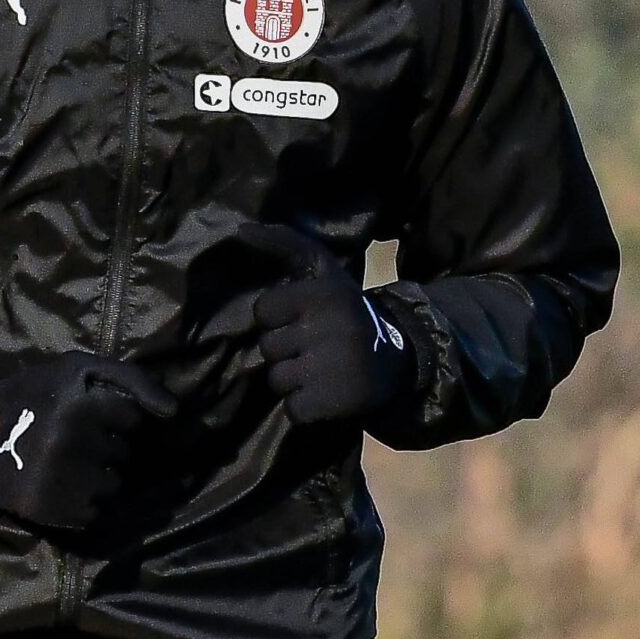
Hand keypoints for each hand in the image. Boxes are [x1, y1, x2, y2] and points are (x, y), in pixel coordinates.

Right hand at [0, 352, 175, 533]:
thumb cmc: (31, 396)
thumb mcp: (75, 368)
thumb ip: (129, 379)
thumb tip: (175, 413)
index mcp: (78, 401)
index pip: (134, 418)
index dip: (114, 417)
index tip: (87, 415)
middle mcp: (70, 440)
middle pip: (125, 454)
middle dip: (105, 447)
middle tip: (70, 440)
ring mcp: (60, 478)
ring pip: (114, 486)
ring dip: (96, 478)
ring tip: (64, 465)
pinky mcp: (51, 510)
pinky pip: (95, 513)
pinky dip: (82, 503)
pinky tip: (58, 487)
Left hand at [243, 225, 411, 426]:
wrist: (399, 359)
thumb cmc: (346, 312)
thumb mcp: (321, 271)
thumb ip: (283, 244)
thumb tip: (240, 229)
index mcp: (323, 295)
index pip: (263, 311)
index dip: (278, 318)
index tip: (303, 318)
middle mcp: (329, 328)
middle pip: (268, 348)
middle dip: (286, 350)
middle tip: (316, 347)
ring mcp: (331, 368)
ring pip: (276, 380)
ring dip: (293, 380)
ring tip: (322, 370)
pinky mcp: (334, 402)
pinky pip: (293, 409)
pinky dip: (305, 406)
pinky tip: (327, 393)